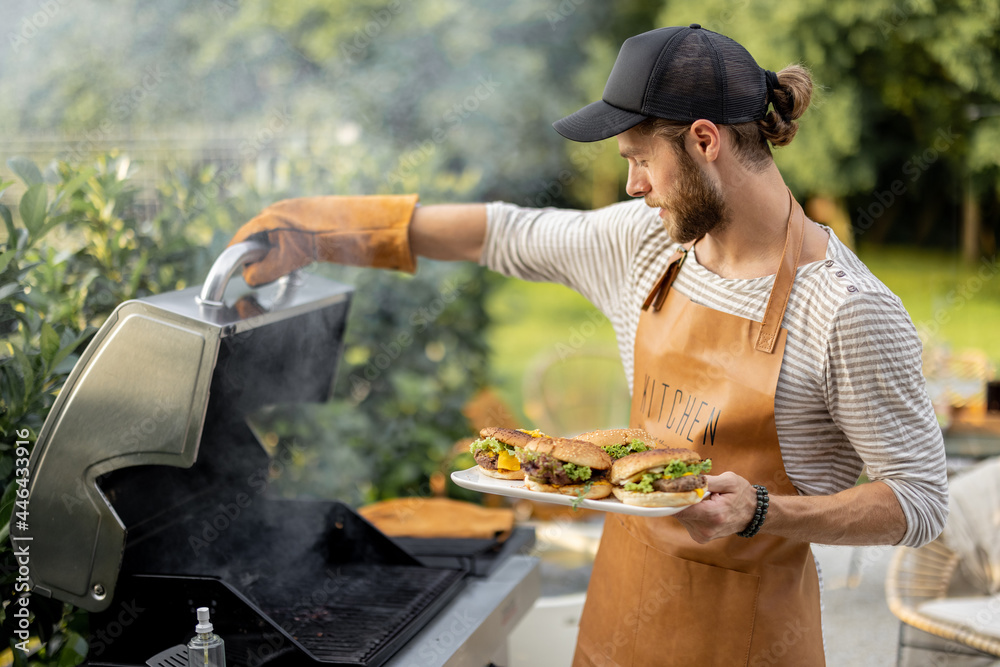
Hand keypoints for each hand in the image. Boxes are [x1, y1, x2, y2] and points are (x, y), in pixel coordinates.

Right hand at [227, 194, 418, 285]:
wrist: (370, 226)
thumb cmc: (335, 237)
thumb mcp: (294, 259)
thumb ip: (267, 269)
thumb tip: (250, 278)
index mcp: (273, 216)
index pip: (242, 237)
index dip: (234, 257)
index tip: (230, 273)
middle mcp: (282, 212)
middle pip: (257, 239)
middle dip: (256, 259)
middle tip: (259, 277)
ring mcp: (298, 215)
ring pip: (275, 240)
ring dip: (274, 257)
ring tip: (282, 271)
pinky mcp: (312, 220)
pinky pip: (291, 238)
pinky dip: (289, 252)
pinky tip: (299, 262)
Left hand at [673, 472, 757, 542]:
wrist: (753, 514)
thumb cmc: (742, 494)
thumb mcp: (729, 480)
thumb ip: (706, 481)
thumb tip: (685, 480)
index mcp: (713, 515)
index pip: (680, 508)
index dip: (672, 495)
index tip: (668, 485)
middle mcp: (706, 529)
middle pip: (678, 511)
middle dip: (681, 498)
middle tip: (693, 489)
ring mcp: (702, 536)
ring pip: (680, 516)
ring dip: (687, 505)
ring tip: (704, 500)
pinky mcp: (699, 538)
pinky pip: (686, 521)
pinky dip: (690, 512)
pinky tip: (704, 508)